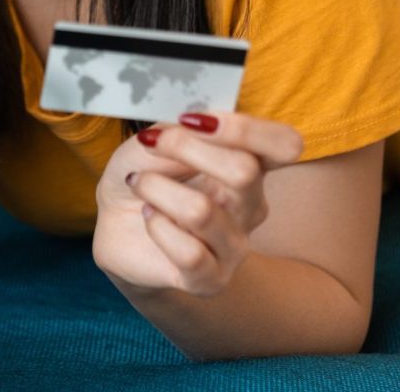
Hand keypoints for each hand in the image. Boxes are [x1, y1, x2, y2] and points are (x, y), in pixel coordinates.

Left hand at [92, 111, 302, 295]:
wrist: (115, 217)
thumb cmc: (146, 169)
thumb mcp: (157, 136)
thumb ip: (184, 129)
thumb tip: (199, 123)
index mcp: (250, 163)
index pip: (284, 145)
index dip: (244, 128)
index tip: (192, 119)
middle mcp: (252, 205)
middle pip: (244, 171)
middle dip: (184, 148)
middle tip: (150, 145)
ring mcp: (235, 246)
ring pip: (201, 210)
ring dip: (155, 187)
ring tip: (139, 184)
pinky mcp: (211, 280)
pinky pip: (189, 252)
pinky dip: (156, 225)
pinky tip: (149, 217)